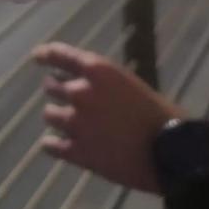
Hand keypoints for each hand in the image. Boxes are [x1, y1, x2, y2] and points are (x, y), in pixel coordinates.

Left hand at [34, 41, 183, 192]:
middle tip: (71, 100)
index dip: (45, 54)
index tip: (37, 57)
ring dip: (58, 117)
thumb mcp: (131, 85)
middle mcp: (80, 92)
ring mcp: (75, 122)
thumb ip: (104, 83)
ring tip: (70, 125)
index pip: (59, 55)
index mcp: (97, 70)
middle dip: (58, 91)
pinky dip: (52, 144)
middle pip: (51, 86)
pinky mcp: (76, 151)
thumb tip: (86, 86)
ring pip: (49, 115)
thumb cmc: (160, 116)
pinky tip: (56, 145)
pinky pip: (50, 145)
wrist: (171, 154)